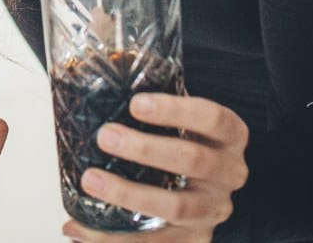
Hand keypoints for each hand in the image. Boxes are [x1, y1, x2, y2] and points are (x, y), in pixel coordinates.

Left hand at [60, 93, 247, 242]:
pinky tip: (81, 227)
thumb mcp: (187, 121)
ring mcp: (213, 211)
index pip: (212, 118)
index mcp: (231, 137)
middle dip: (145, 149)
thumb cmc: (187, 142)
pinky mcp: (195, 241)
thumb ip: (159, 106)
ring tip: (90, 179)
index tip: (135, 103)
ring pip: (175, 206)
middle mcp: (230, 174)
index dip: (175, 110)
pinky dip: (113, 238)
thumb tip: (104, 84)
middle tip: (106, 136)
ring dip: (129, 194)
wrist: (206, 192)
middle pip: (192, 160)